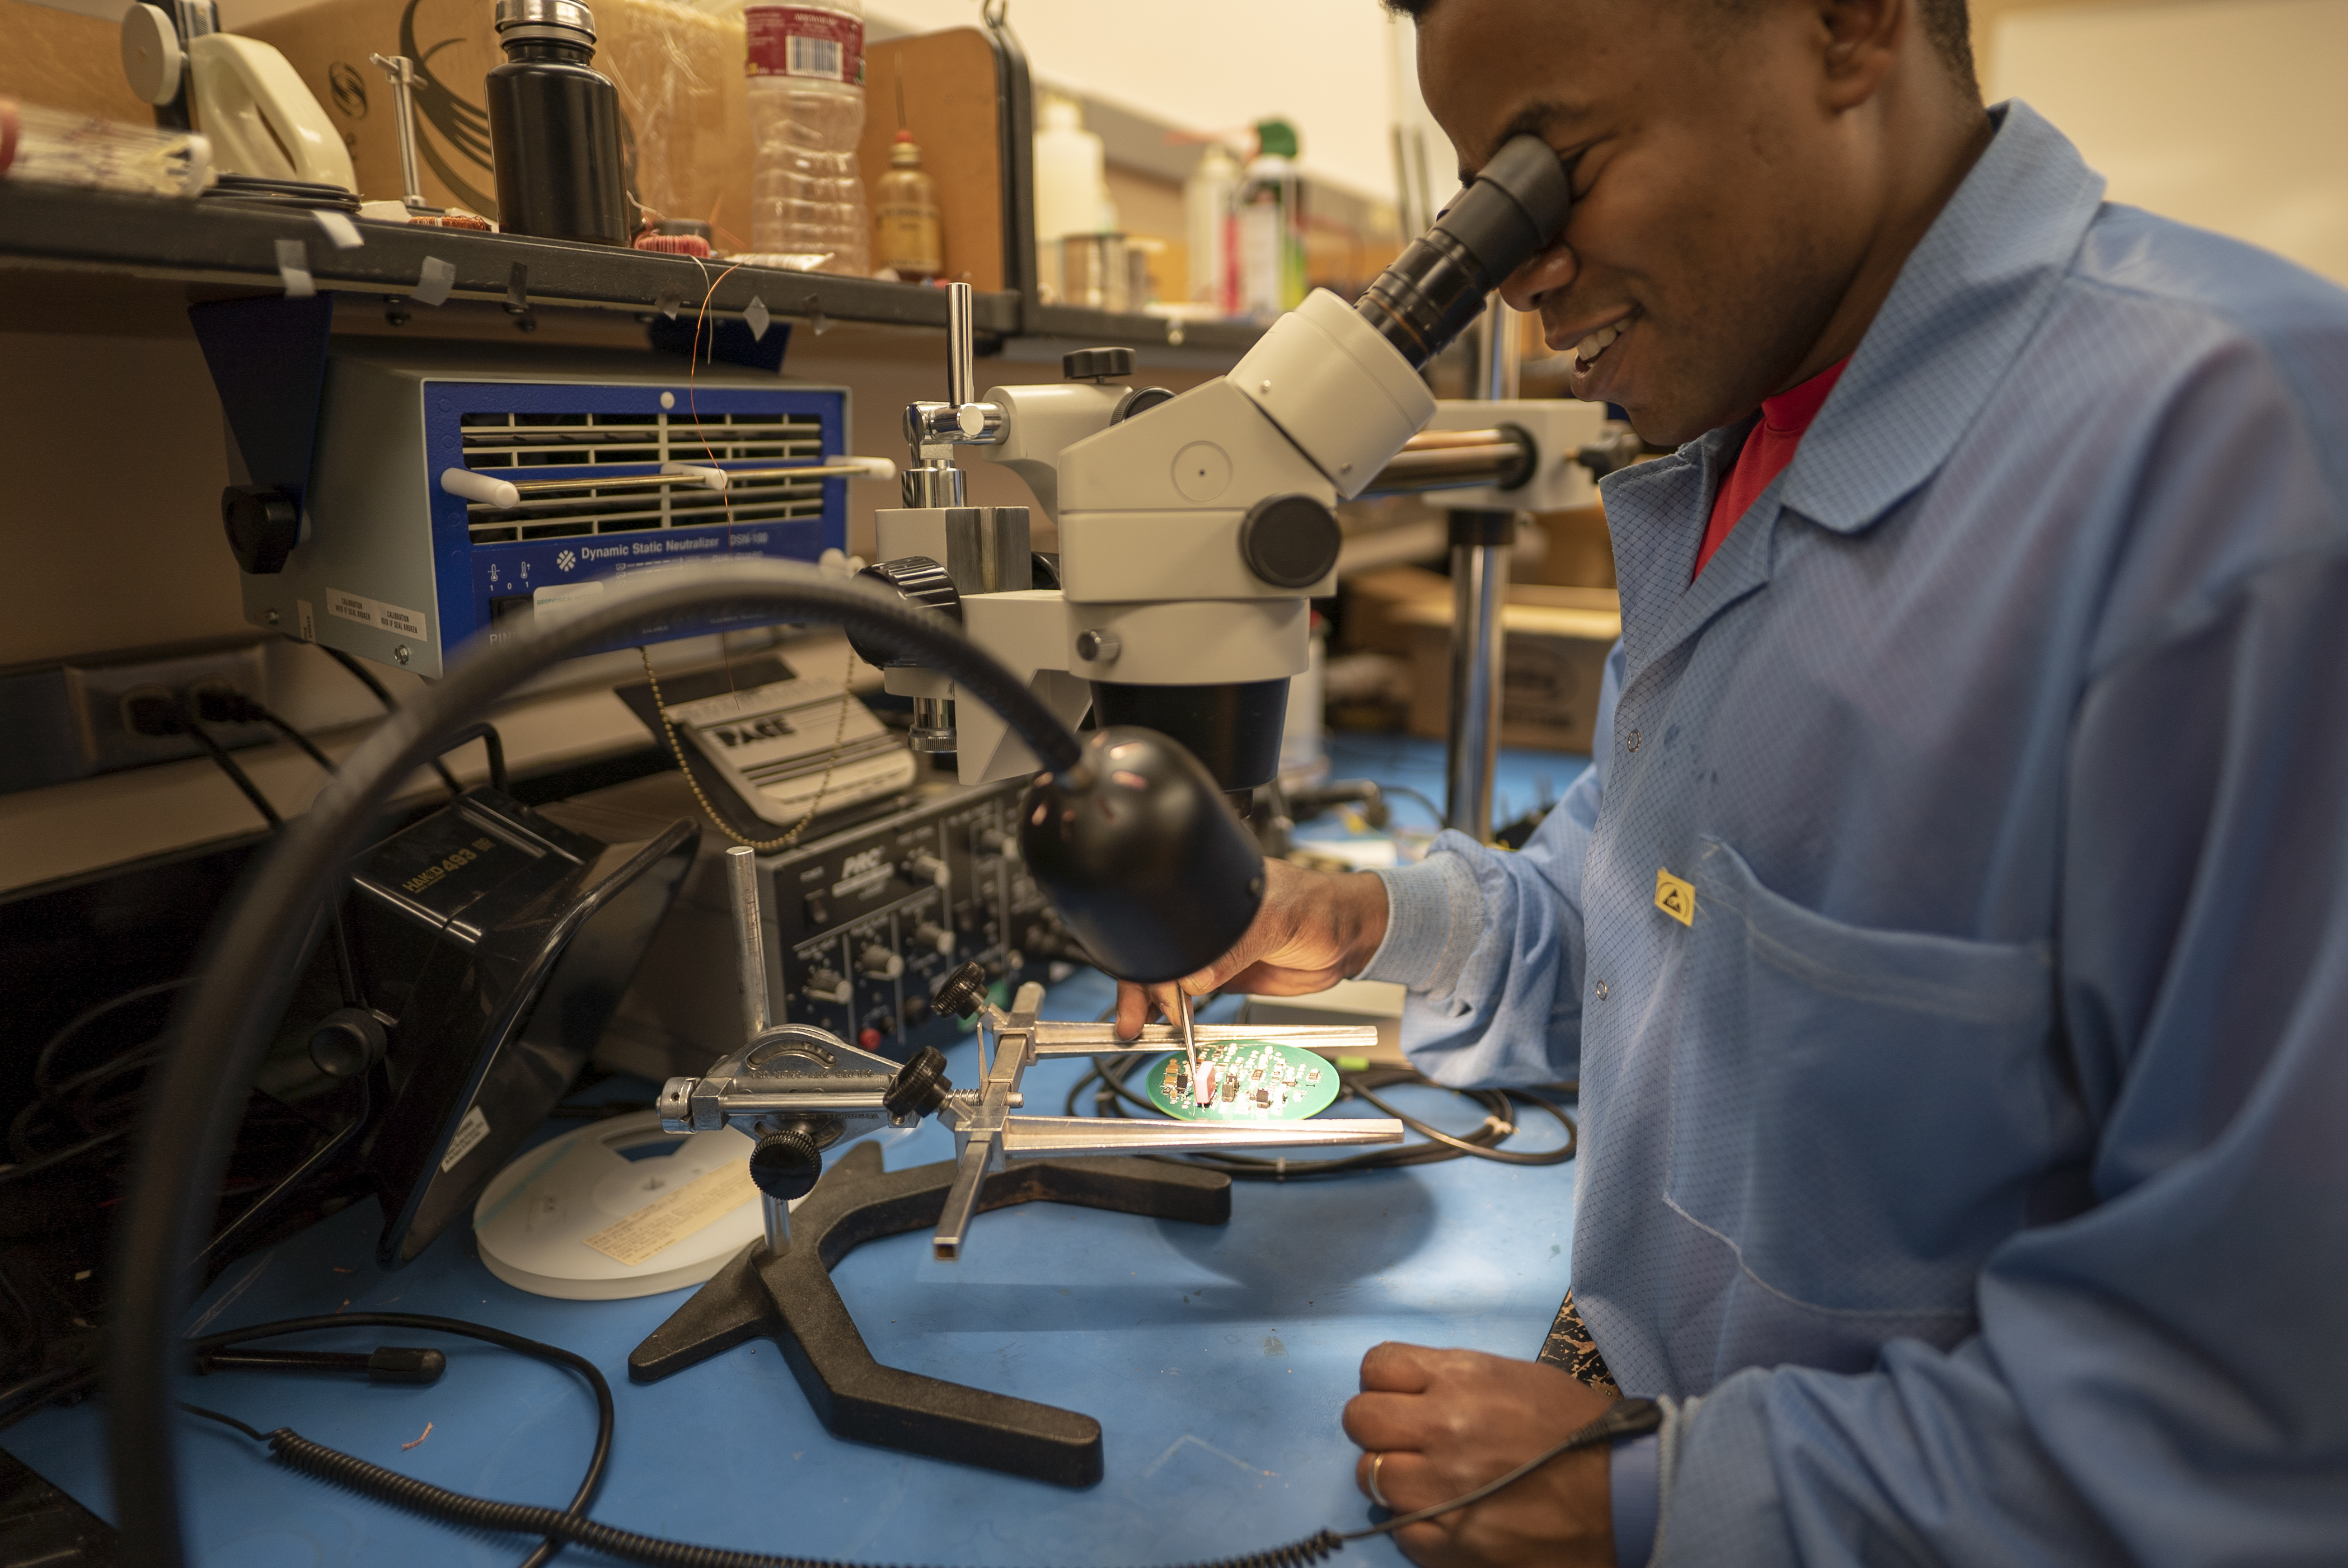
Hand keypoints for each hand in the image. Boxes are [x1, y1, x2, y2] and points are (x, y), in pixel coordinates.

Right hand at [1112, 859, 1388, 1038]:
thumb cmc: (1322, 909)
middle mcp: (1206, 922)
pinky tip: (1166, 1024)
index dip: (1150, 959)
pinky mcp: (1223, 974)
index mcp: (1211, 893)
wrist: (1350, 937)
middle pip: (1157, 955)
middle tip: (1132, 1021)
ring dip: (1152, 1005)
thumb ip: (1238, 949)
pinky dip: (1174, 1012)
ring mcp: (1213, 950)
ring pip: (1168, 979)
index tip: (1151, 989)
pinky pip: (1190, 995)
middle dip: (1140, 988)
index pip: (1163, 924)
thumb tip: (1195, 979)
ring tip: (1138, 1028)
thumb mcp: (1280, 921)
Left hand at [1342, 1343, 1618, 1567]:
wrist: (1626, 1496)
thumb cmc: (1579, 1432)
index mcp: (1462, 1378)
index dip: (1383, 1384)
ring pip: (1370, 1475)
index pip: (1377, 1366)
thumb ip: (1456, 1380)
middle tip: (1407, 1443)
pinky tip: (1446, 1517)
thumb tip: (1413, 1393)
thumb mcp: (1517, 1379)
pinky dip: (1414, 1524)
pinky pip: (1397, 1528)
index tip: (1401, 1399)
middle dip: (1378, 1430)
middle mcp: (1443, 1426)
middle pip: (1360, 1419)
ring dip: (1393, 1479)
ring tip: (1427, 1483)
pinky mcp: (1448, 1541)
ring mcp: (1441, 1487)